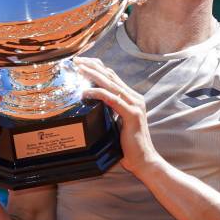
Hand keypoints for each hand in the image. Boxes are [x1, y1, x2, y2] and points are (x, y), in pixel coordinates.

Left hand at [76, 58, 159, 175]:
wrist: (143, 160)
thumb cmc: (128, 145)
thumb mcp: (116, 123)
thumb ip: (109, 112)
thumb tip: (92, 105)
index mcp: (132, 99)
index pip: (113, 77)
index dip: (97, 68)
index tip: (82, 63)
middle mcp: (135, 98)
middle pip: (111, 76)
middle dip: (92, 66)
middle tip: (76, 60)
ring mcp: (135, 105)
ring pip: (110, 84)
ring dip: (92, 74)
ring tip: (78, 69)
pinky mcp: (132, 114)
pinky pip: (111, 99)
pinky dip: (97, 93)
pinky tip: (85, 92)